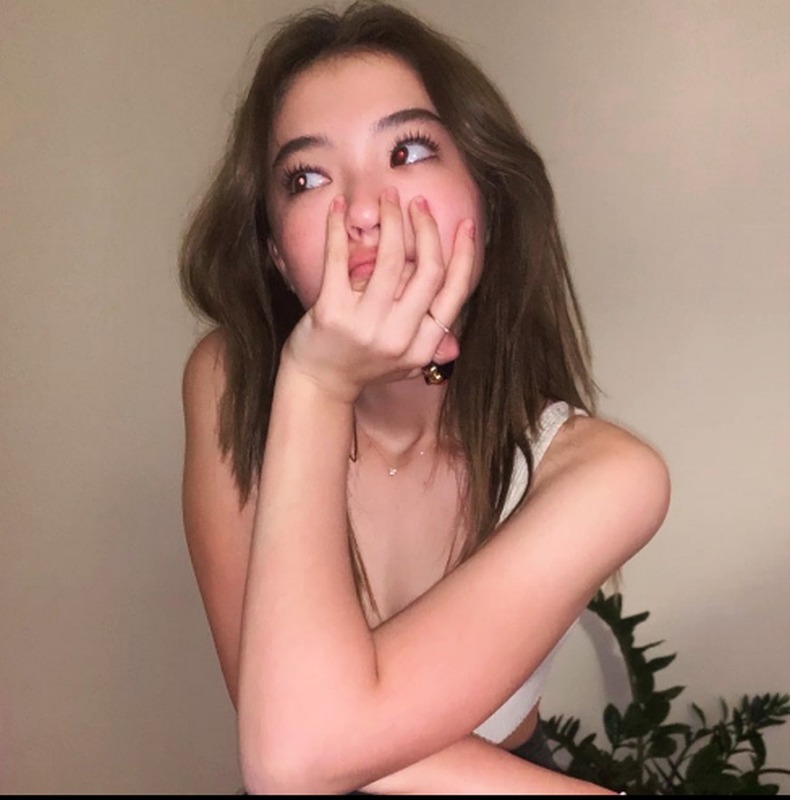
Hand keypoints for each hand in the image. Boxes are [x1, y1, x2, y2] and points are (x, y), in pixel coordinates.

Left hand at [282, 188, 476, 402]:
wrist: (318, 384)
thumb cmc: (362, 367)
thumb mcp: (405, 363)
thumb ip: (431, 345)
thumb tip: (457, 340)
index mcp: (422, 347)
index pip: (453, 293)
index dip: (465, 255)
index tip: (466, 225)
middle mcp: (397, 338)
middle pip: (427, 271)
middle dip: (427, 228)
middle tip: (418, 204)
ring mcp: (364, 325)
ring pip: (389, 260)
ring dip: (391, 220)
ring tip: (388, 197)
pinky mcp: (331, 312)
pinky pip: (338, 260)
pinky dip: (337, 229)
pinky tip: (338, 208)